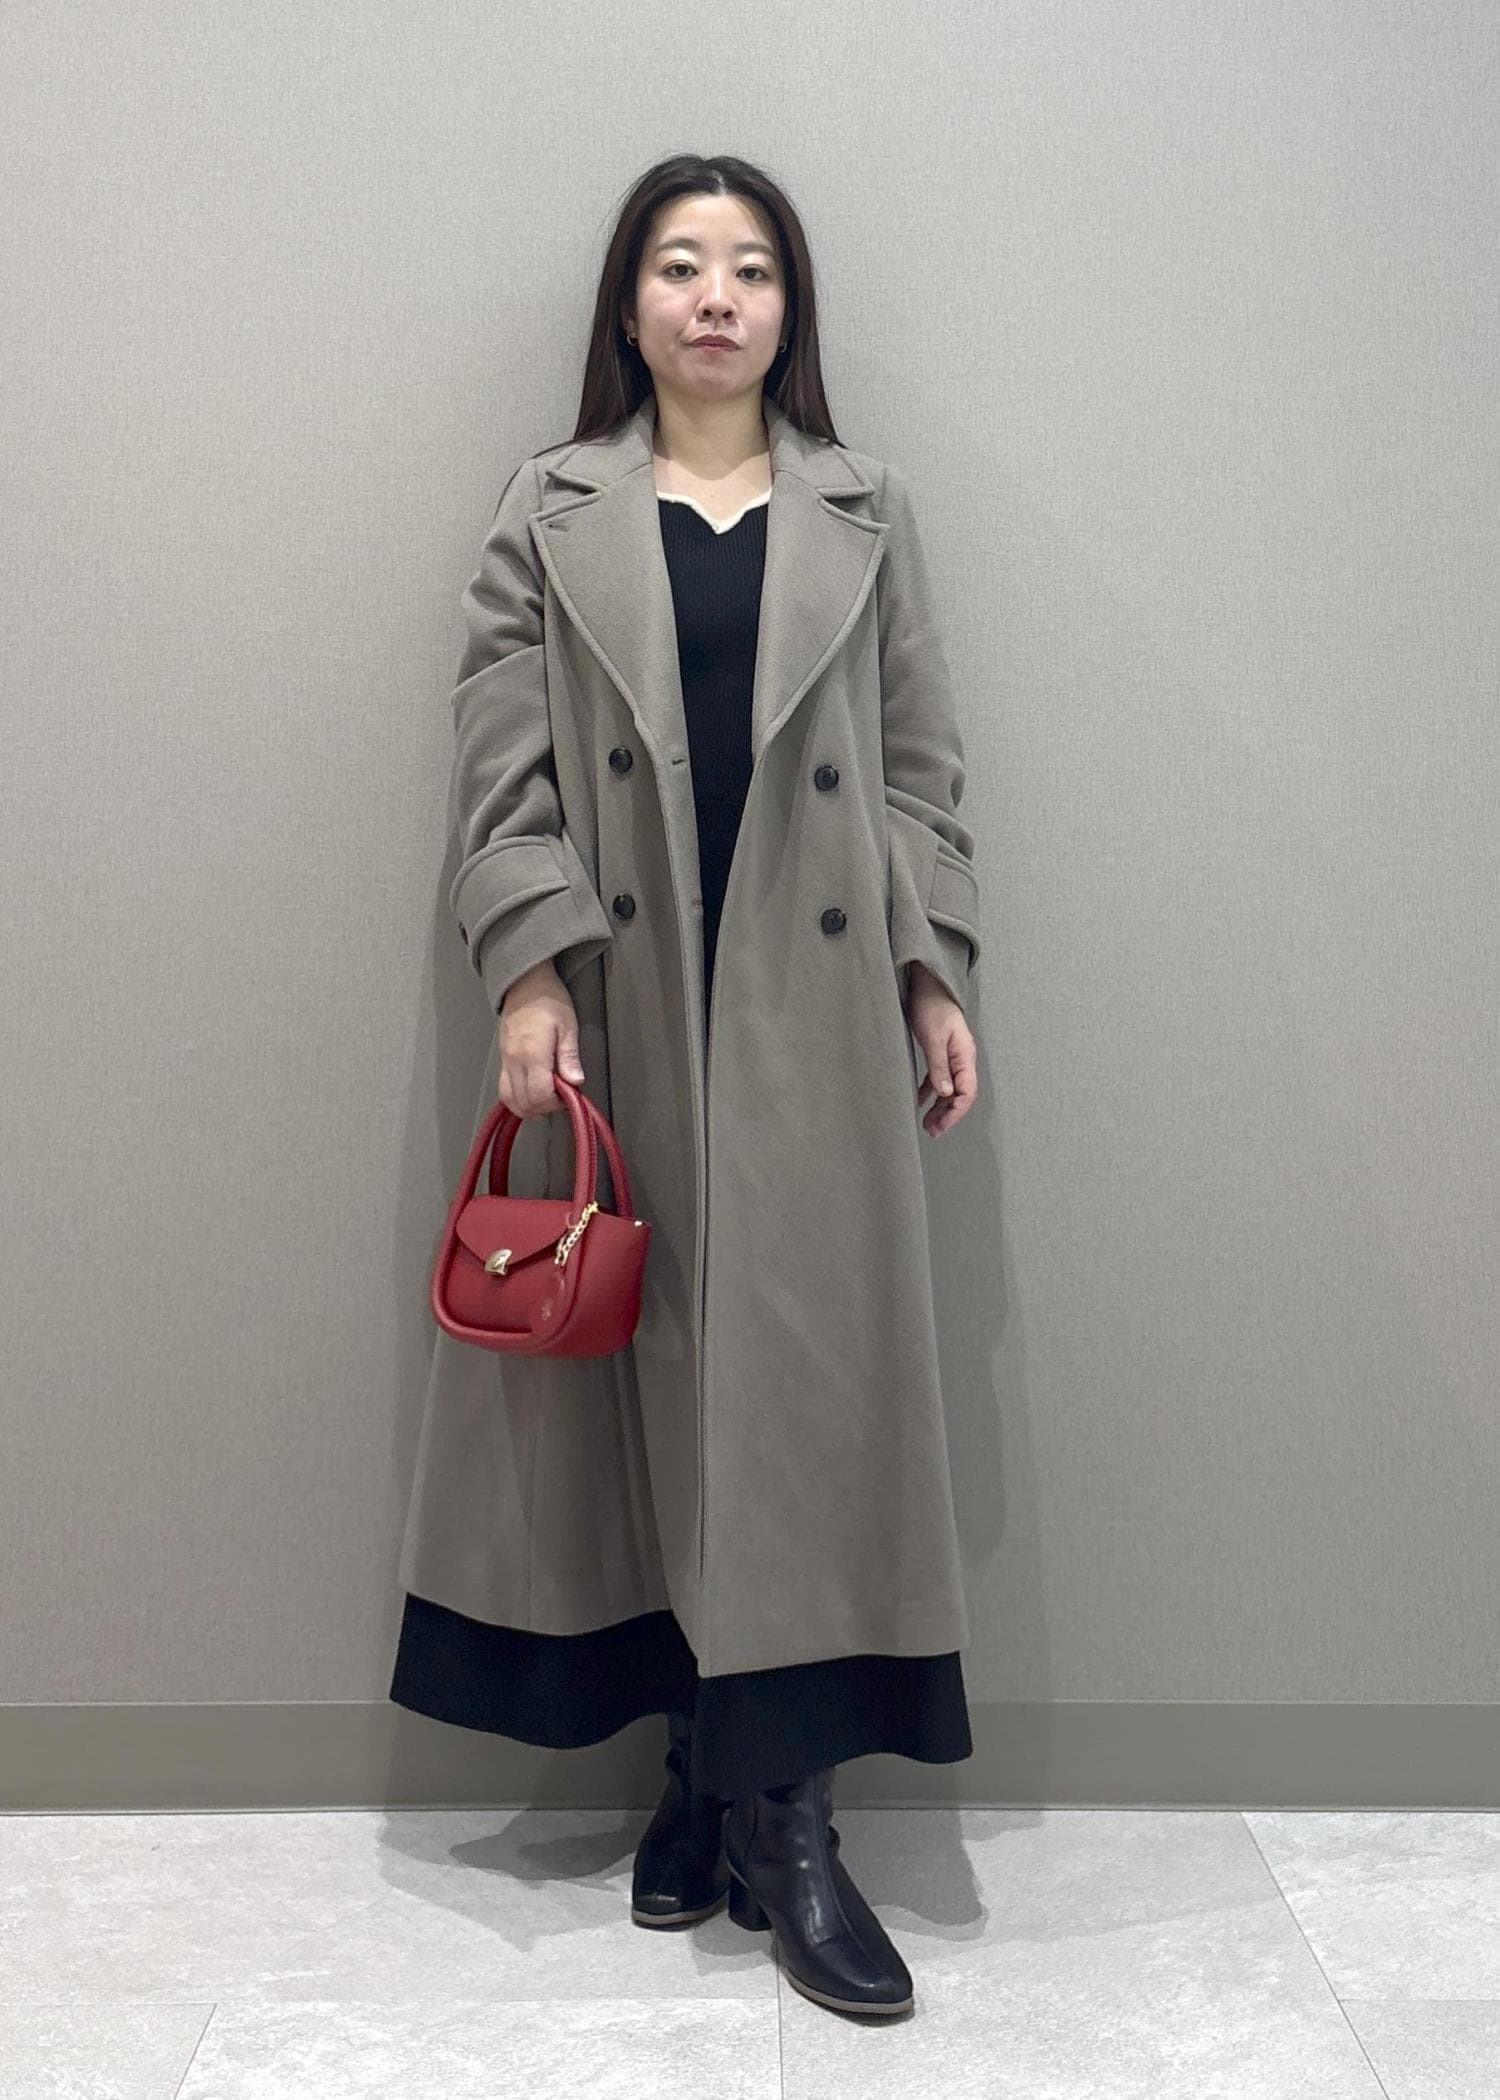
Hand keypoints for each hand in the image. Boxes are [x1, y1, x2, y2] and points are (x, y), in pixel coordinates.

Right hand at [496, 961, 585, 1117]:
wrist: (525, 983)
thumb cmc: (547, 999)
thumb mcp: (568, 1025)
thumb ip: (570, 1057)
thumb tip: (575, 1080)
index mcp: (532, 1053)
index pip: (539, 1095)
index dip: (556, 1102)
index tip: (569, 1094)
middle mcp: (515, 1060)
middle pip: (524, 1103)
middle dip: (545, 1107)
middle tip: (561, 1096)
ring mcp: (506, 1061)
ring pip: (510, 1100)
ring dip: (530, 1106)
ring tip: (547, 1096)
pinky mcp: (503, 1060)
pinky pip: (504, 1089)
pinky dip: (517, 1098)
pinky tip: (531, 1092)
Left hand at [905, 962, 978, 1136]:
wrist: (928, 985)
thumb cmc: (933, 1006)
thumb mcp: (933, 1038)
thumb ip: (939, 1066)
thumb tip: (945, 1094)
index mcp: (965, 1055)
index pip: (967, 1092)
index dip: (956, 1112)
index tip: (941, 1125)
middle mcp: (961, 1059)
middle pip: (959, 1094)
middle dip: (948, 1115)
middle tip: (932, 1131)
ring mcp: (951, 1057)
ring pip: (949, 1090)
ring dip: (939, 1108)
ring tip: (927, 1124)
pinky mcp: (939, 1053)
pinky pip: (938, 1079)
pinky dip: (930, 1093)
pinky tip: (920, 1103)